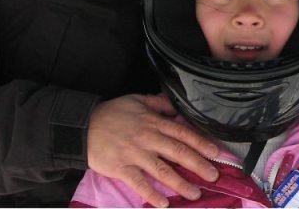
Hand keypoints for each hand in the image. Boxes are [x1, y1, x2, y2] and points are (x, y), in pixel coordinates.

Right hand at [87, 94, 220, 207]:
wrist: (83, 127)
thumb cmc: (112, 113)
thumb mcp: (138, 100)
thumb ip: (159, 104)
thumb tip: (178, 107)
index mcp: (154, 122)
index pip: (183, 133)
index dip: (201, 143)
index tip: (216, 153)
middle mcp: (148, 138)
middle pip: (178, 152)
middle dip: (198, 165)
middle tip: (214, 175)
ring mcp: (135, 154)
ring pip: (162, 170)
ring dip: (180, 183)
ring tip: (195, 193)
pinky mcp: (121, 169)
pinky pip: (139, 183)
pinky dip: (151, 194)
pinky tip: (163, 204)